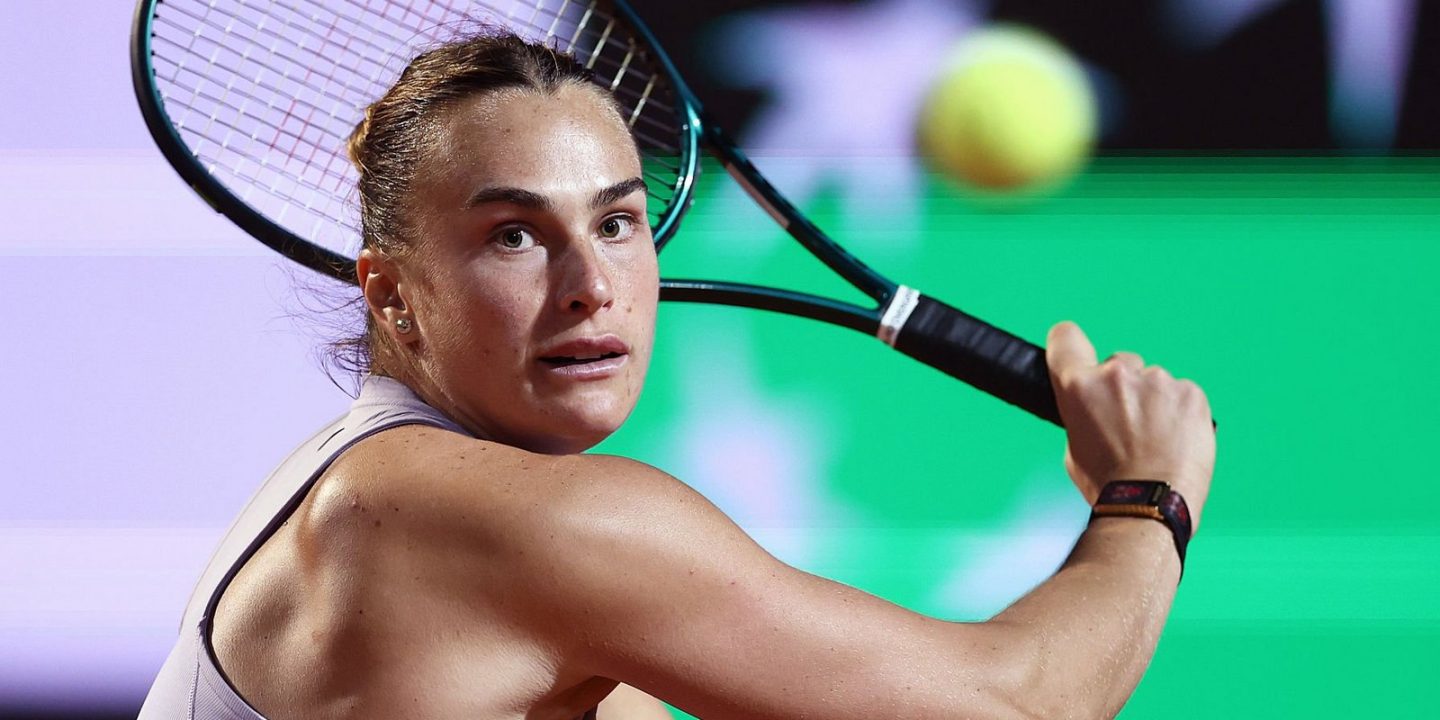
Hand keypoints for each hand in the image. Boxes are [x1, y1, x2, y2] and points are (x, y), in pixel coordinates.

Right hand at [1046, 322, 1214, 530]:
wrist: (1151, 504)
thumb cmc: (1108, 484)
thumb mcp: (1075, 446)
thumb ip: (1084, 412)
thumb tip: (1098, 407)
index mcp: (1079, 386)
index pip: (1064, 337)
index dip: (1067, 345)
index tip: (1076, 353)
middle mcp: (1116, 374)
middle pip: (1118, 363)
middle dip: (1121, 385)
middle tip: (1128, 423)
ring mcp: (1158, 380)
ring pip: (1153, 381)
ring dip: (1154, 402)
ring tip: (1156, 440)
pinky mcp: (1191, 393)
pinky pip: (1182, 394)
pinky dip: (1180, 412)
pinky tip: (1176, 441)